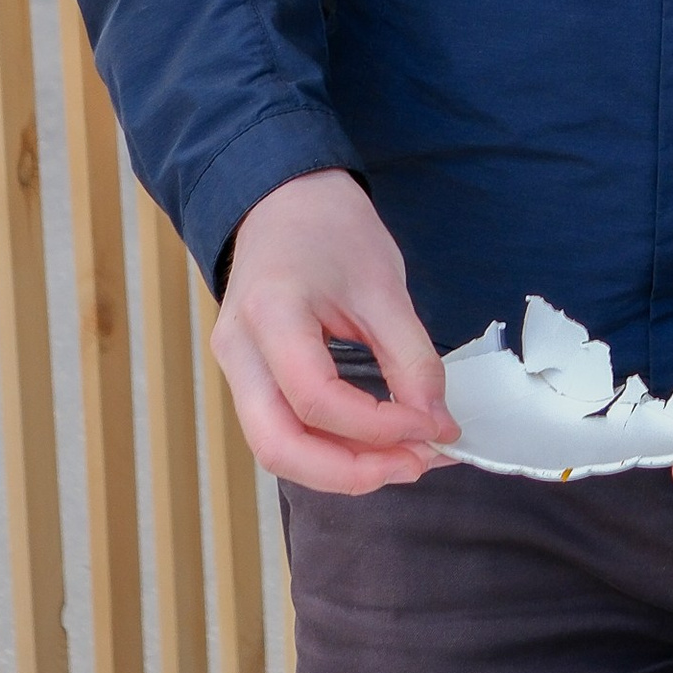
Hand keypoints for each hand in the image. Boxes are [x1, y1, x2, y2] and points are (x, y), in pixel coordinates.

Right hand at [211, 170, 458, 492]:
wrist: (285, 201)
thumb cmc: (332, 230)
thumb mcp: (384, 286)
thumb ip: (411, 358)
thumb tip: (437, 423)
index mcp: (270, 312)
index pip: (316, 398)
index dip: (379, 426)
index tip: (433, 425)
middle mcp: (238, 349)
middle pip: (277, 445)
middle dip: (350, 471)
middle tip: (417, 464)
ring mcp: (235, 367)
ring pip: (275, 448)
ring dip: (340, 469)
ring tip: (404, 461)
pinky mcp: (248, 378)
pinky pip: (281, 431)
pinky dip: (328, 450)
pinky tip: (375, 447)